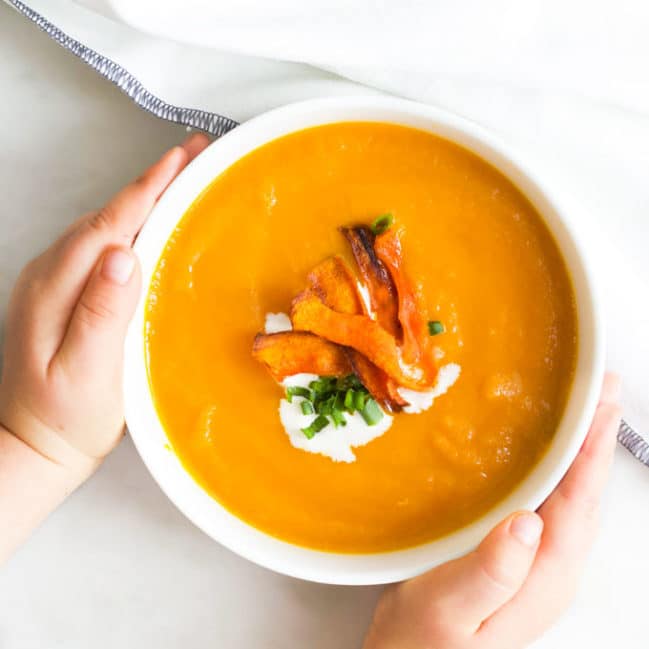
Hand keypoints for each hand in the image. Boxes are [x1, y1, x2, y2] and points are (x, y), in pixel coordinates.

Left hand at [0, 134, 209, 476]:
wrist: (32, 447)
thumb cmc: (65, 419)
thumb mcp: (87, 373)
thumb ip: (101, 313)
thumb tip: (124, 255)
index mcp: (56, 288)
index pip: (109, 224)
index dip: (148, 188)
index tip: (181, 158)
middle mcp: (50, 276)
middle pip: (107, 216)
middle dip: (151, 183)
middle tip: (192, 158)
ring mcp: (54, 285)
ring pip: (104, 228)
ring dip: (142, 201)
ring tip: (179, 183)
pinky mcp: (64, 297)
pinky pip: (100, 248)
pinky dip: (130, 228)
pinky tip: (149, 228)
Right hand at [363, 373, 621, 648]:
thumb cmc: (423, 644)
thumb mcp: (450, 609)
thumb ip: (491, 572)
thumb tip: (527, 521)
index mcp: (544, 575)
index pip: (579, 500)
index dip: (591, 446)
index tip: (600, 402)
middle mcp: (552, 568)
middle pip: (584, 492)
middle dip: (595, 438)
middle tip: (598, 389)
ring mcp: (538, 564)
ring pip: (570, 496)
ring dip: (579, 451)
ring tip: (583, 411)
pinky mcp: (520, 559)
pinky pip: (550, 503)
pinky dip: (556, 469)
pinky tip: (545, 455)